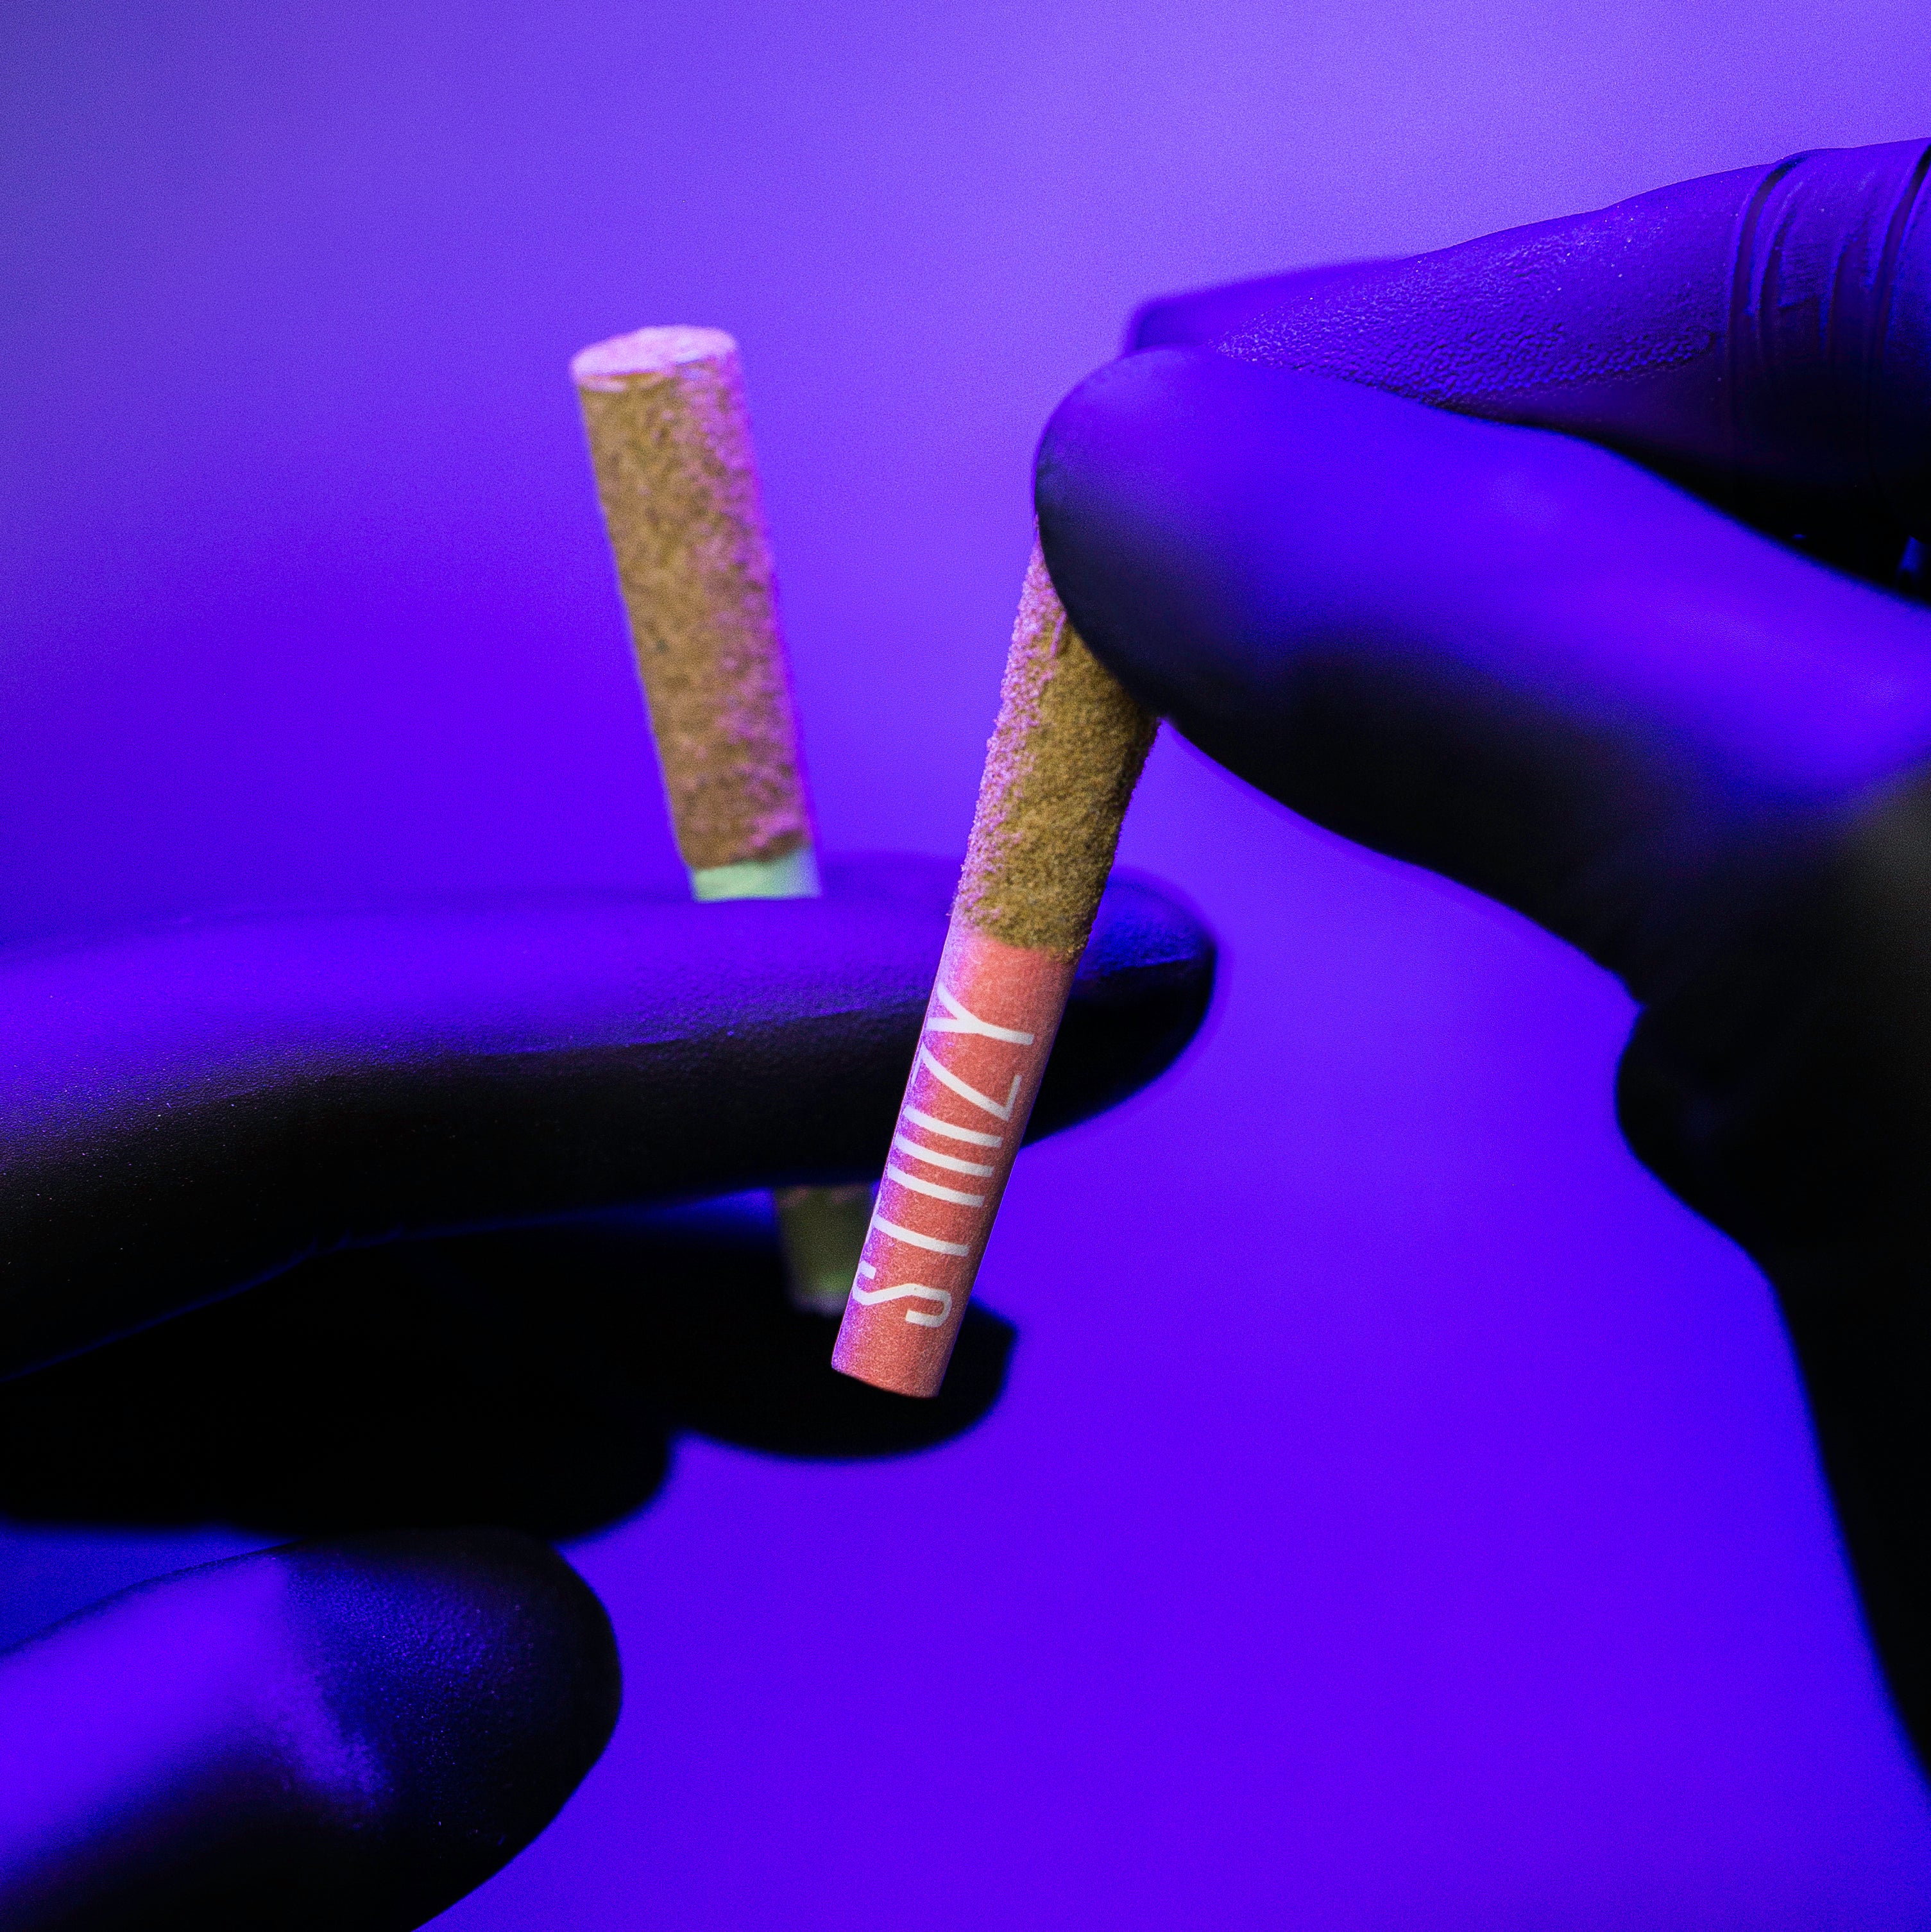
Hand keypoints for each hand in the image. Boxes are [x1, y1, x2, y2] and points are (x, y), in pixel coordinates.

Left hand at [0, 854, 1213, 1925]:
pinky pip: (198, 1331)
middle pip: (340, 1097)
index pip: (329, 1068)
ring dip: (608, 1275)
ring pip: (294, 1221)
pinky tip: (573, 1450)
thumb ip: (126, 1804)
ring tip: (888, 1358)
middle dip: (727, 1107)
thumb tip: (527, 1647)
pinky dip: (414, 1380)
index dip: (738, 1013)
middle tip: (1044, 1075)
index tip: (1087, 979)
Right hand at [1036, 139, 1930, 1763]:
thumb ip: (1513, 635)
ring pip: (1758, 678)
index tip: (1140, 429)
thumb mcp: (1874, 910)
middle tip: (1161, 551)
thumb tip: (1134, 477)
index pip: (1807, 276)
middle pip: (1771, 459)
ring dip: (1550, 738)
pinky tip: (1698, 1093)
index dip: (1439, 329)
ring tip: (1366, 777)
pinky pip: (1804, 894)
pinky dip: (1690, 956)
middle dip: (1456, 524)